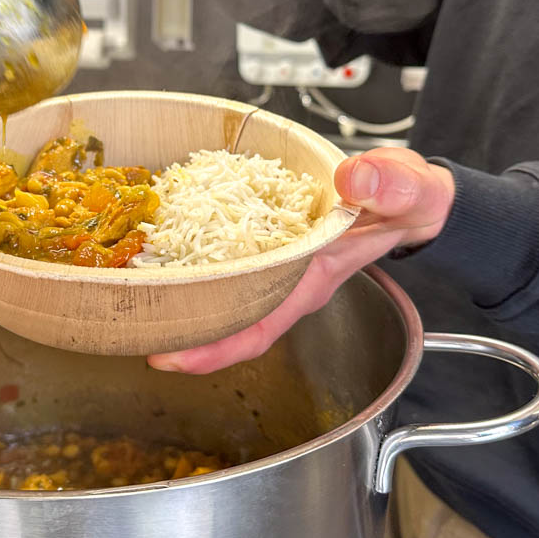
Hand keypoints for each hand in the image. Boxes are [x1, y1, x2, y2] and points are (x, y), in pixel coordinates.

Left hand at [148, 149, 454, 373]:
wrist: (412, 196)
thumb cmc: (408, 198)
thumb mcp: (410, 187)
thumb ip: (391, 185)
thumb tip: (354, 179)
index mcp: (314, 275)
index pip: (259, 325)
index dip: (214, 348)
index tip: (168, 358)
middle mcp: (289, 278)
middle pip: (227, 318)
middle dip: (180, 328)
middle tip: (126, 325)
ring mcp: (277, 264)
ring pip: (222, 293)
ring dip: (182, 295)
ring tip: (133, 291)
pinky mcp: (270, 242)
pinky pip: (226, 260)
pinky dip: (194, 259)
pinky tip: (164, 249)